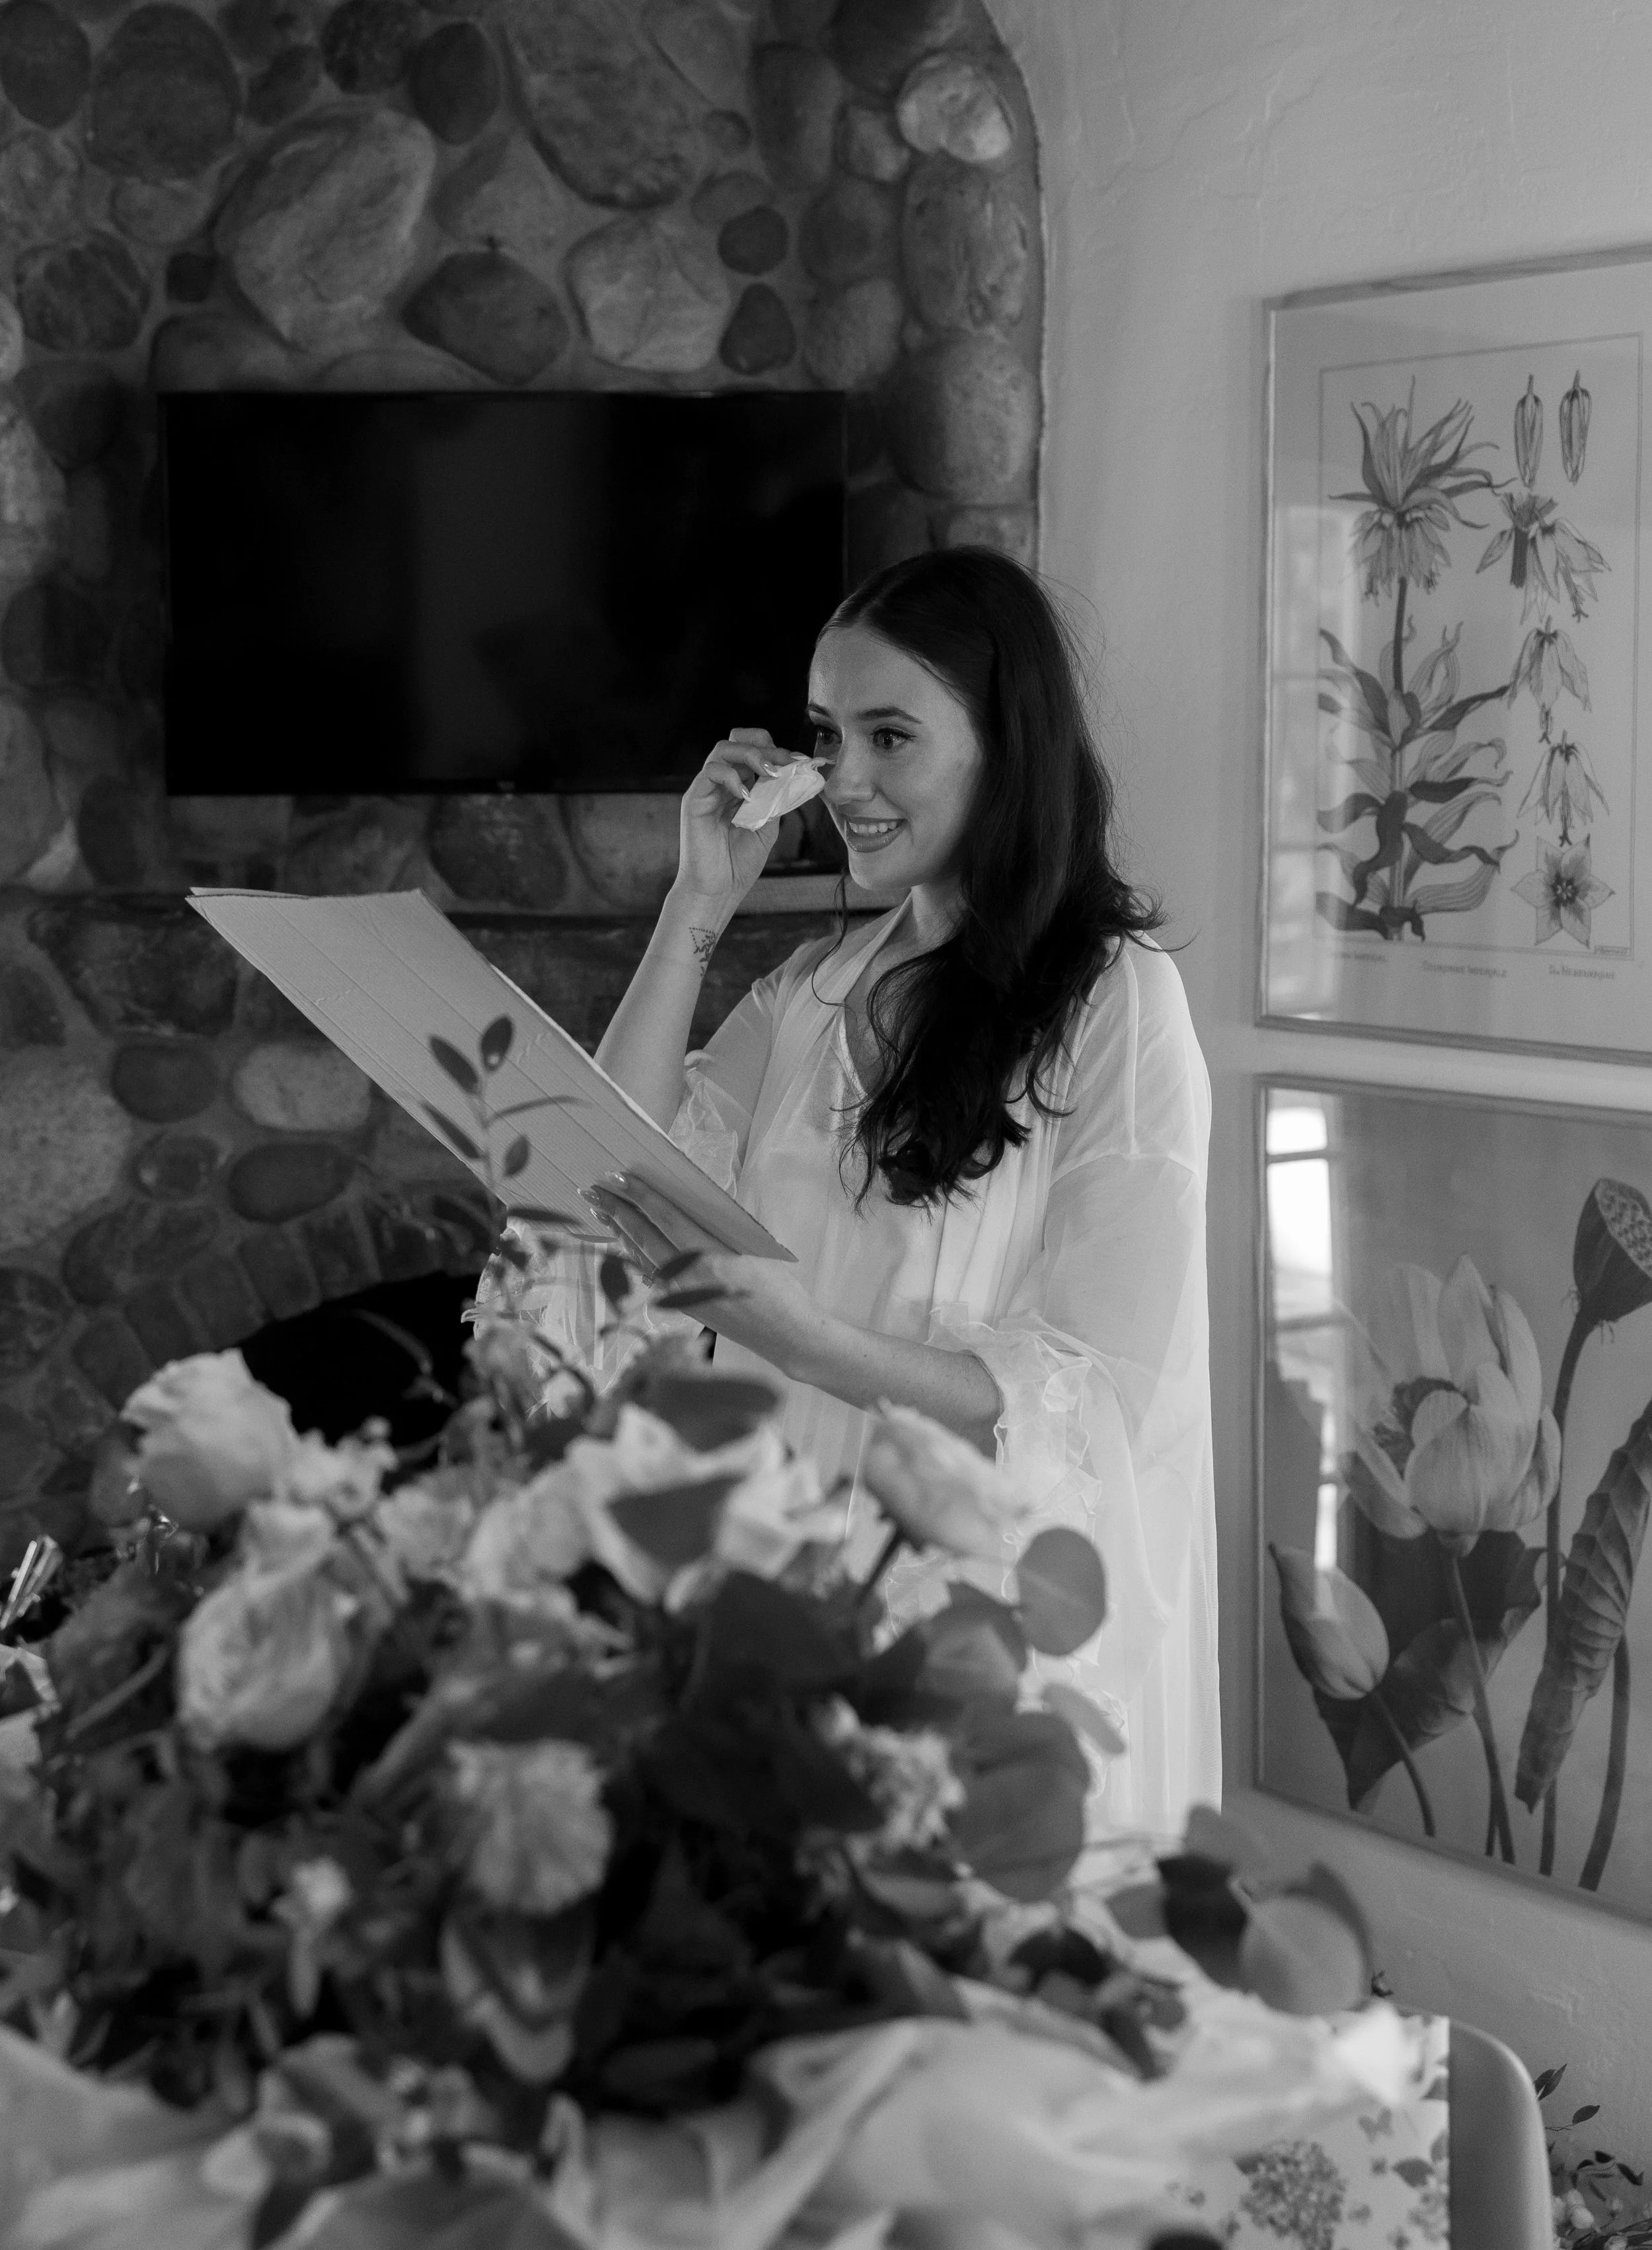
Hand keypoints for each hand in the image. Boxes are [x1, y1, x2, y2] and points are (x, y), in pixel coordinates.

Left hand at [583, 1173, 824, 1379]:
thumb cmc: (780, 1290)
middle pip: (642, 1237)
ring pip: (641, 1257)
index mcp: (707, 1257)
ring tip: (602, 1212)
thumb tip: (688, 1210)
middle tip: (592, 1190)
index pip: (664, 1218)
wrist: (787, 1337)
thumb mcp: (753, 1250)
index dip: (639, 1196)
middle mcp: (687, 1278)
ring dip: (620, 1233)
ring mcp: (681, 1295)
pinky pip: (651, 1275)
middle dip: (615, 1212)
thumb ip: (718, 1232)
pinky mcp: (683, 1306)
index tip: (618, 1177)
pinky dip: (635, 1255)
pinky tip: (626, 1244)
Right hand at [673, 728, 817, 915]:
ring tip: (769, 773)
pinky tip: (746, 796)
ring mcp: (706, 790)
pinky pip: (710, 771)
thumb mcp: (767, 826)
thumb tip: (795, 775)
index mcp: (739, 788)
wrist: (717, 891)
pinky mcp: (694, 800)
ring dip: (751, 755)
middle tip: (785, 762)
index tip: (799, 761)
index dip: (776, 751)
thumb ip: (776, 799)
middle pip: (737, 741)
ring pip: (723, 749)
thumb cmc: (738, 864)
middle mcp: (721, 784)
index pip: (753, 751)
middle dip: (766, 747)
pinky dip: (731, 776)